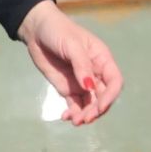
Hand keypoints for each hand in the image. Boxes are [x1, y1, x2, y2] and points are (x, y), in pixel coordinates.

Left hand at [16, 0, 123, 125]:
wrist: (36, 30)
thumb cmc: (58, 31)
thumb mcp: (72, 45)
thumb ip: (81, 65)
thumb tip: (89, 87)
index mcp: (102, 60)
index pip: (114, 82)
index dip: (110, 97)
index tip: (100, 107)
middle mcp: (95, 73)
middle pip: (102, 97)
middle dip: (96, 110)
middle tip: (84, 119)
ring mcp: (81, 82)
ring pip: (89, 104)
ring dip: (85, 114)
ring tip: (75, 121)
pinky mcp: (68, 88)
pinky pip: (75, 104)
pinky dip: (73, 112)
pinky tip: (66, 117)